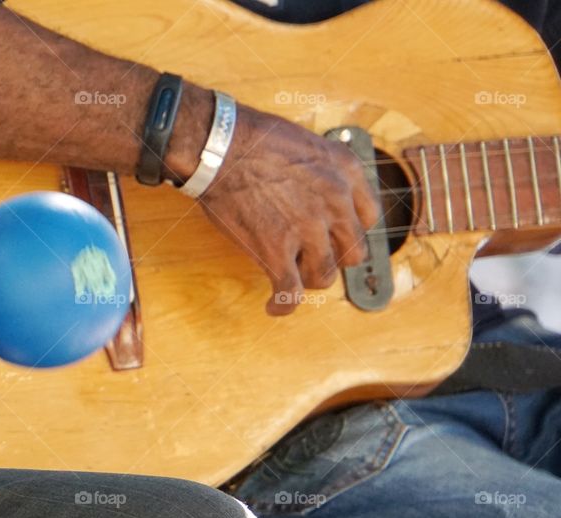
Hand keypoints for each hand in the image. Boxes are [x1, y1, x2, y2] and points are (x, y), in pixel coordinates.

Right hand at [199, 105, 378, 314]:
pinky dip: (282, 305)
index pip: (369, 218)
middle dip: (332, 257)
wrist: (220, 146)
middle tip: (311, 257)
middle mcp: (335, 203)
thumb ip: (323, 169)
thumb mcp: (308, 142)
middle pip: (352, 252)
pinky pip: (289, 291)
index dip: (349, 231)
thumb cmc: (252, 138)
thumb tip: (315, 190)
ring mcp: (307, 230)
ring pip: (325, 276)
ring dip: (309, 280)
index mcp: (346, 172)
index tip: (335, 236)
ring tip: (292, 277)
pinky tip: (274, 307)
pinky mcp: (276, 251)